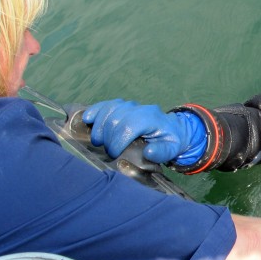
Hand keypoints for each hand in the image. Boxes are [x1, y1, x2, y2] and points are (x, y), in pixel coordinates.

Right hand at [82, 99, 206, 164]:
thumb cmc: (170, 141)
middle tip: (108, 152)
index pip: (128, 126)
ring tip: (98, 141)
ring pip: (108, 110)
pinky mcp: (122, 105)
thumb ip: (162, 152)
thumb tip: (148, 152)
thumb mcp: (172, 150)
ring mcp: (130, 105)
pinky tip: (87, 119)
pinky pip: (106, 104)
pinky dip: (95, 110)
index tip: (114, 155)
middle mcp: (140, 108)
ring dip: (99, 126)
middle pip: (115, 118)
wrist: (172, 129)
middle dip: (107, 137)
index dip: (116, 141)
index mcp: (151, 118)